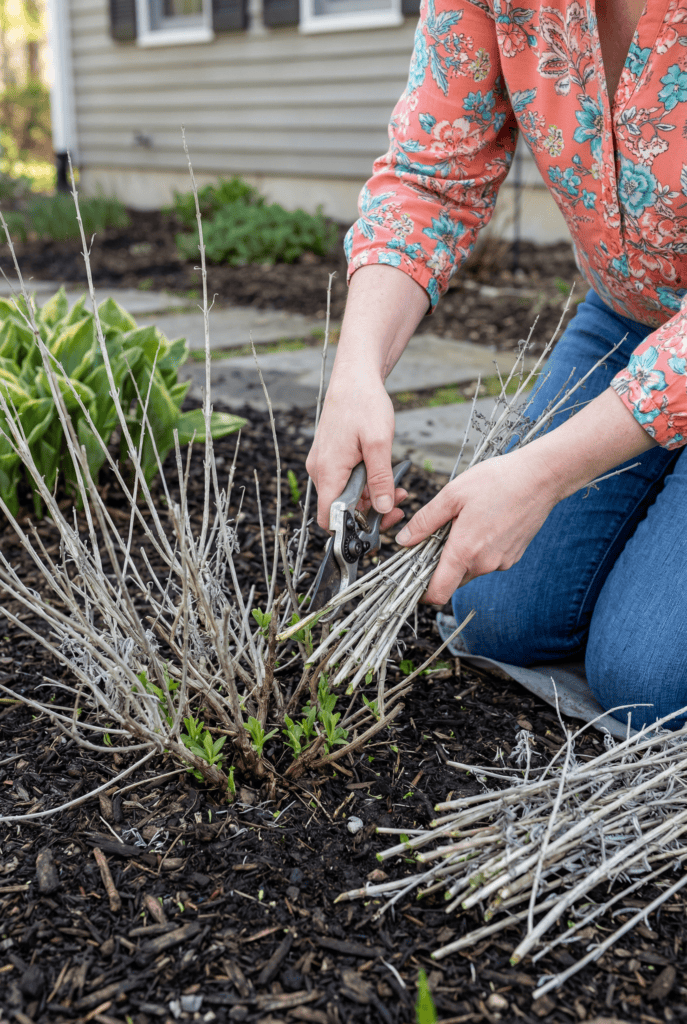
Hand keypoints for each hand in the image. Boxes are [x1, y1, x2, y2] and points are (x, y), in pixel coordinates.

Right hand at [306, 371, 406, 532]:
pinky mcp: (331, 458)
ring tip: (397, 489)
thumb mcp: (379, 443)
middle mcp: (320, 470)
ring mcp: (324, 464)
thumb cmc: (364, 404)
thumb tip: (382, 509)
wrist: (354, 378)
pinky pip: (345, 481)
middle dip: (370, 512)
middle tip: (397, 506)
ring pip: (345, 495)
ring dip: (371, 497)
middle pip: (340, 508)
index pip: (328, 517)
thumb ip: (380, 479)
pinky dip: (365, 484)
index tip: (375, 529)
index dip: (350, 529)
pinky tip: (384, 476)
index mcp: (328, 470)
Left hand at [395, 447, 558, 604]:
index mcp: (465, 551)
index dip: (422, 593)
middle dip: (439, 565)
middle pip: (452, 580)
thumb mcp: (452, 495)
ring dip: (460, 555)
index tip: (413, 580)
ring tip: (462, 524)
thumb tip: (403, 540)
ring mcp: (501, 562)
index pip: (438, 593)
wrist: (541, 477)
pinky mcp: (513, 556)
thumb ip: (425, 521)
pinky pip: (487, 561)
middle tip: (436, 537)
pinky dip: (478, 549)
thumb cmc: (497, 481)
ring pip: (470, 569)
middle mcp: (485, 563)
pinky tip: (482, 524)